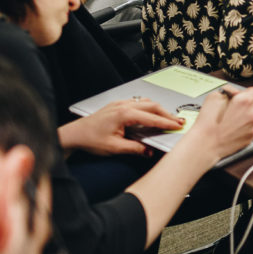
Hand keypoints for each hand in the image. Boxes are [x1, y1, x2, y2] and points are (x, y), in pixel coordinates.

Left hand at [59, 98, 183, 155]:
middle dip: (167, 114)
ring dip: (158, 109)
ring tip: (167, 118)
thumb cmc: (90, 139)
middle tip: (178, 121)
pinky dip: (148, 108)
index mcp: (124, 114)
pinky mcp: (117, 105)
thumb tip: (149, 151)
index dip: (166, 122)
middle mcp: (123, 105)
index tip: (177, 126)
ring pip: (145, 102)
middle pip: (152, 106)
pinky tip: (149, 114)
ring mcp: (120, 104)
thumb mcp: (115, 148)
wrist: (74, 134)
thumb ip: (135, 148)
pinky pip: (137, 102)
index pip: (152, 118)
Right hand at [185, 85, 252, 163]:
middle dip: (251, 104)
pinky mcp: (251, 137)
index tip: (245, 95)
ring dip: (250, 116)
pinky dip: (247, 126)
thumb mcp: (214, 96)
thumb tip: (236, 91)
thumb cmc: (207, 123)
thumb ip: (229, 90)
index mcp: (245, 101)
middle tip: (237, 108)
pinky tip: (235, 127)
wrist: (205, 144)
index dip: (252, 92)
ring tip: (235, 119)